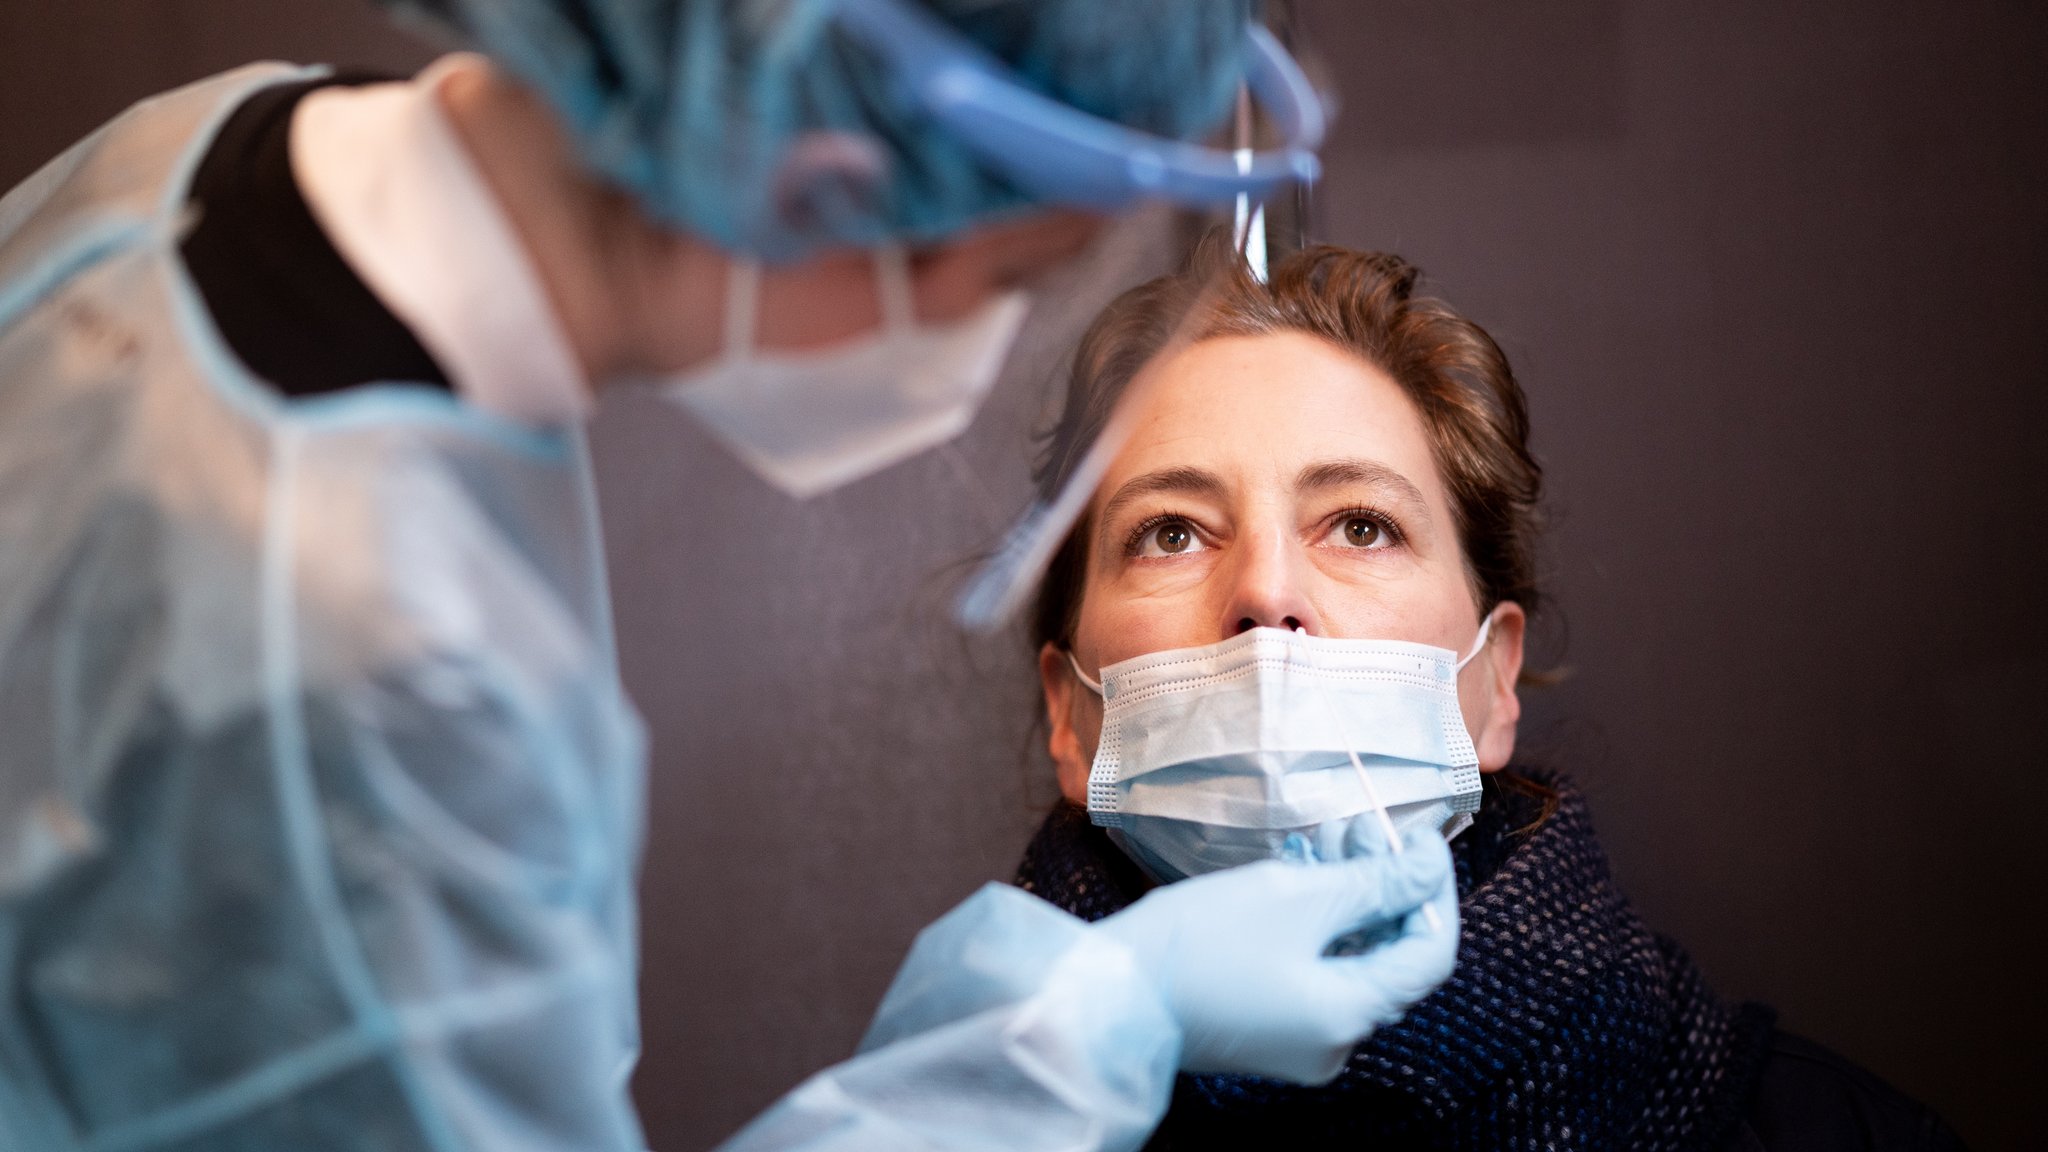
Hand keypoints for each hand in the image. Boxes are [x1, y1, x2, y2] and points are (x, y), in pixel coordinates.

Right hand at [1094, 828, 1458, 1083]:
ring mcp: (1300, 1037)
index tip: (1420, 838)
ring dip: (1346, 894)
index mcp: (1349, 1015)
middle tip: (1362, 824)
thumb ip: (1372, 884)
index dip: (1433, 890)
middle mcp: (1335, 1039)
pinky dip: (1315, 920)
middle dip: (1383, 883)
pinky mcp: (1268, 1024)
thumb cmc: (1200, 943)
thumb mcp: (1294, 898)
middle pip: (1388, 954)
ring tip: (1328, 834)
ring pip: (1348, 956)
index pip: (1429, 953)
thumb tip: (1431, 866)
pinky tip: (1298, 869)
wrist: (1109, 995)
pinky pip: (1313, 967)